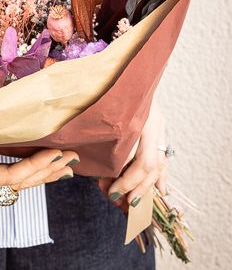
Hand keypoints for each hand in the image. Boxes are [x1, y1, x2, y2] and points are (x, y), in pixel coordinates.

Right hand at [0, 124, 79, 195]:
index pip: (9, 177)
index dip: (35, 168)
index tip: (56, 153)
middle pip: (19, 183)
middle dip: (47, 171)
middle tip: (74, 158)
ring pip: (16, 181)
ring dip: (42, 172)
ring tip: (67, 164)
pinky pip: (8, 174)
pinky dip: (29, 169)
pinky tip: (41, 164)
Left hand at [103, 93, 167, 207]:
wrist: (127, 68)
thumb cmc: (109, 86)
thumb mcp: (106, 112)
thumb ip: (108, 138)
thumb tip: (106, 169)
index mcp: (144, 120)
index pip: (145, 161)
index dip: (129, 180)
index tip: (113, 191)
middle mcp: (156, 125)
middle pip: (154, 165)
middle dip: (138, 187)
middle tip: (123, 202)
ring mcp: (160, 126)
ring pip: (160, 163)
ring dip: (148, 185)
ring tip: (135, 201)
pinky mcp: (158, 127)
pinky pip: (162, 155)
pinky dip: (161, 175)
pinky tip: (162, 190)